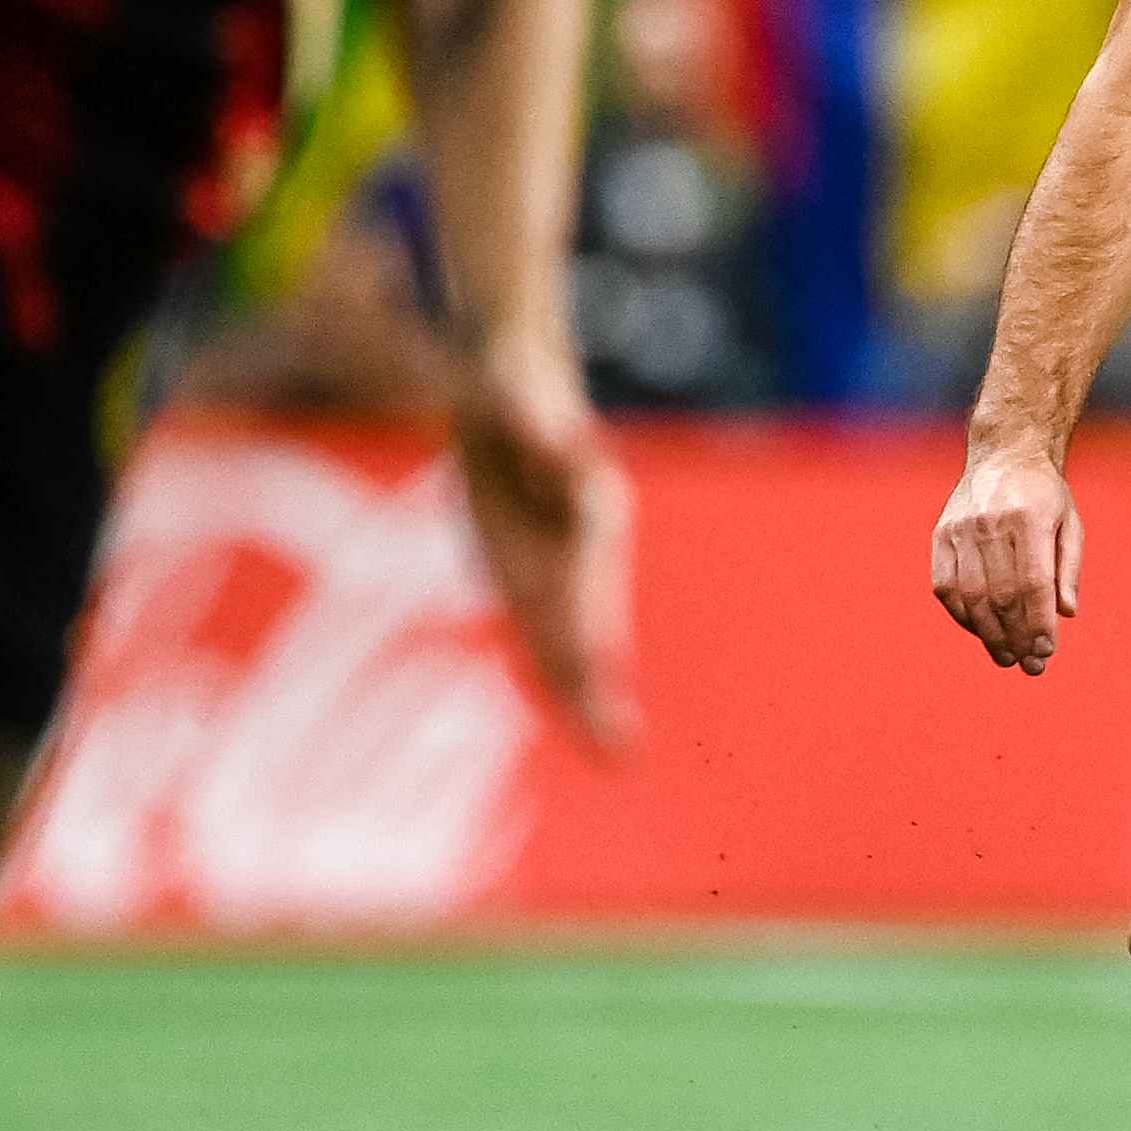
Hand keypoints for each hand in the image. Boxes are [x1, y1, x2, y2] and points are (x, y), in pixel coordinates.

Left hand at [454, 349, 636, 753]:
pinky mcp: (537, 568)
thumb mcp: (515, 389)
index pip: (590, 576)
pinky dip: (563, 672)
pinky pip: (550, 629)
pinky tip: (575, 710)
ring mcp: (569, 560)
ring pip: (580, 636)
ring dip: (593, 694)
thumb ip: (539, 425)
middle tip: (622, 751)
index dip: (592, 628)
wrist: (509, 376)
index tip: (598, 674)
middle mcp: (590, 541)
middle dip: (604, 685)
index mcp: (592, 503)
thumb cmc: (511, 379)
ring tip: (615, 753)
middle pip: (597, 621)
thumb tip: (566, 444)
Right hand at [929, 441, 1082, 675]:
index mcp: (1030, 517)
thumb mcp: (1070, 523)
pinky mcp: (942, 535)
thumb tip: (1066, 614)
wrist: (1005, 452)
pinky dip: (963, 616)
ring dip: (989, 635)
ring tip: (1006, 657)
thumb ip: (1069, 568)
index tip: (1047, 651)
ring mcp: (961, 529)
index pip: (1033, 583)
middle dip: (1016, 637)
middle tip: (1029, 665)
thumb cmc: (1044, 494)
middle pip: (1001, 596)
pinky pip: (947, 587)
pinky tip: (980, 631)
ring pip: (972, 596)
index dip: (1038, 622)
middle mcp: (991, 522)